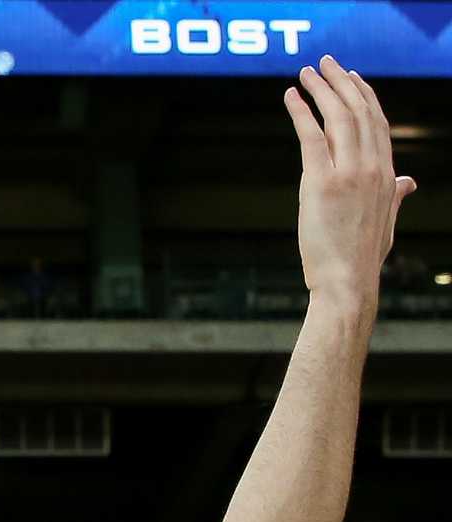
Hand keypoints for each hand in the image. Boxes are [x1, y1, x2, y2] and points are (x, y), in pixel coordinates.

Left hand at [286, 58, 415, 308]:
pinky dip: (301, 112)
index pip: (378, 123)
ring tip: (306, 72)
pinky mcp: (321, 183)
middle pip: (359, 112)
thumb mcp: (386, 221)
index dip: (365, 96)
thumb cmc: (363, 256)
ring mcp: (348, 173)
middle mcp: (372, 167)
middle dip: (342, 82)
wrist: (348, 281)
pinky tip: (290, 96)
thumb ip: (395, 195)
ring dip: (321, 90)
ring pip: (337, 117)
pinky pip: (311, 137)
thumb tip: (408, 183)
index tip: (352, 78)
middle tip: (326, 64)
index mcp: (387, 174)